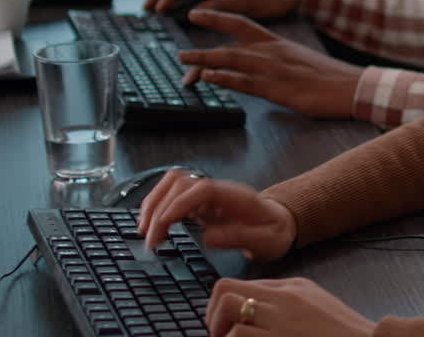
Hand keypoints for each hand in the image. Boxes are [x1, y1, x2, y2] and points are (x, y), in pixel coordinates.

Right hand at [138, 170, 296, 260]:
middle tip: (151, 239)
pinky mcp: (198, 202)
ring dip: (154, 203)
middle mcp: (218, 189)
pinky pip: (172, 195)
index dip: (179, 204)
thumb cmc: (274, 232)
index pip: (201, 189)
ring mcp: (207, 193)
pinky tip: (152, 225)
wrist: (279, 224)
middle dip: (160, 208)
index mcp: (235, 196)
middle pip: (181, 183)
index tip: (164, 226)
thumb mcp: (266, 241)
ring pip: (172, 183)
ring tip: (145, 231)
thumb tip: (207, 238)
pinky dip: (157, 206)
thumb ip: (240, 238)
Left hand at [178, 10, 360, 118]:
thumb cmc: (330, 78)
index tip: (196, 15)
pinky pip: (243, 81)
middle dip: (203, 47)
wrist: (351, 86)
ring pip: (231, 60)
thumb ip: (278, 62)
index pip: (242, 24)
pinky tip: (209, 79)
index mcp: (278, 43)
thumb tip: (261, 71)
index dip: (217, 18)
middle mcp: (272, 52)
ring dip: (204, 61)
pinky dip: (223, 78)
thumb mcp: (300, 61)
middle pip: (230, 44)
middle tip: (180, 52)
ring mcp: (273, 69)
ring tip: (184, 63)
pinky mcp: (276, 87)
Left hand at [205, 278, 374, 336]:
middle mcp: (284, 299)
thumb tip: (251, 305)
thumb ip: (286, 300)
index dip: (221, 307)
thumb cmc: (342, 332)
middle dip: (212, 315)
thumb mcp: (316, 303)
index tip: (222, 326)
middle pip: (225, 291)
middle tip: (219, 335)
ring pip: (229, 314)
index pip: (239, 284)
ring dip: (222, 334)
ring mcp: (281, 321)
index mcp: (293, 287)